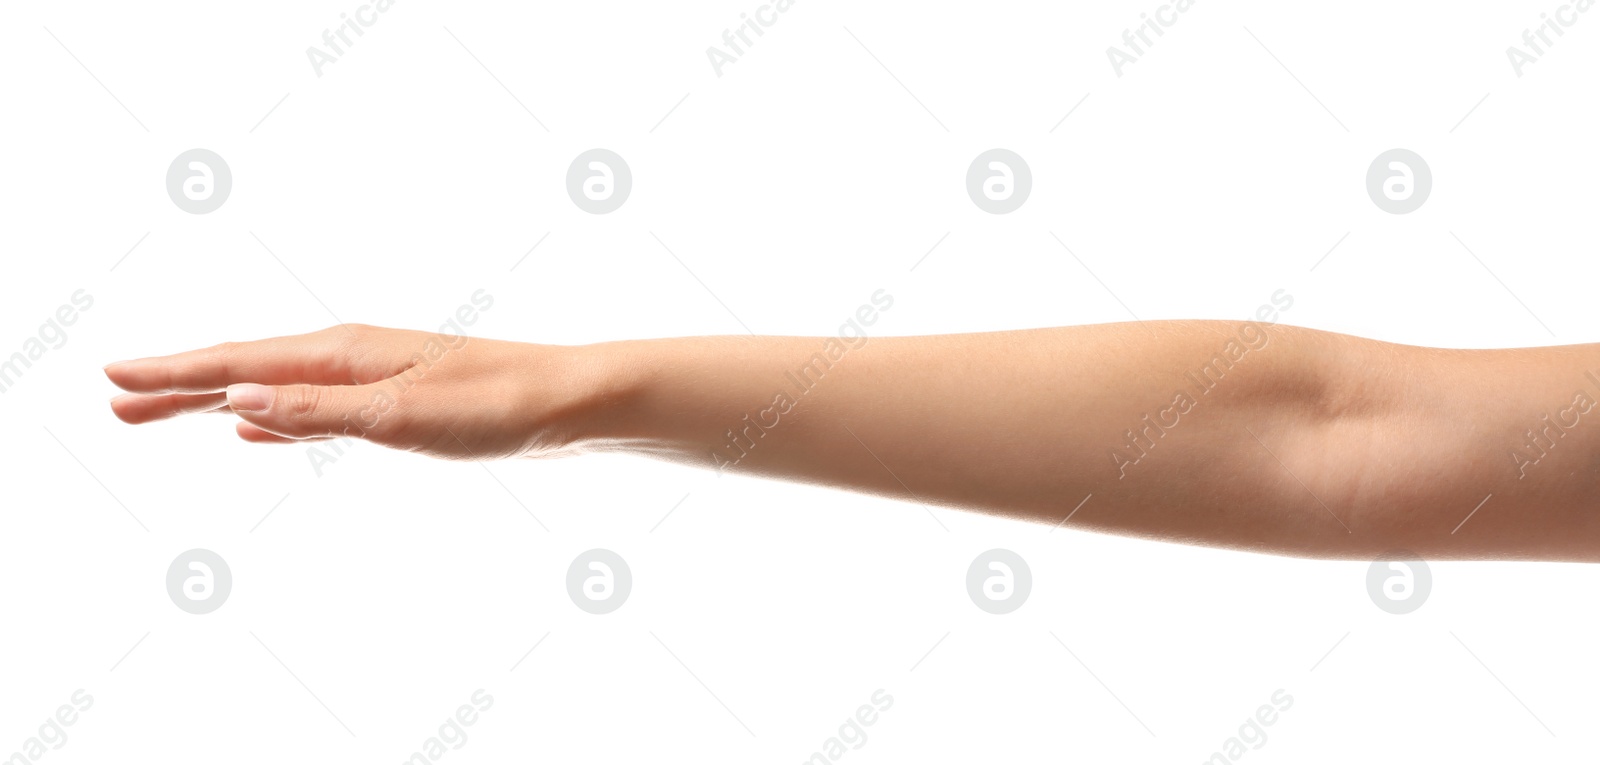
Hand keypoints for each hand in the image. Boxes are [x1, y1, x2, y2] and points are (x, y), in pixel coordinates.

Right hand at [105, 324, 596, 459]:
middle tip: (115, 401)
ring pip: (275, 388)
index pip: (238, 363)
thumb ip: (319, 411)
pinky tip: (259, 428)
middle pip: (246, 370)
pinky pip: (312, 409)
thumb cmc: (496, 406)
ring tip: (169, 412)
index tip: (112, 378)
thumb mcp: (402, 417)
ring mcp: (373, 379)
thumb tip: (236, 397)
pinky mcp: (397, 402)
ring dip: (219, 401)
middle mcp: (351, 358)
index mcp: (344, 355)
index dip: (174, 374)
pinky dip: (275, 417)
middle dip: (180, 387)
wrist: (570, 402)